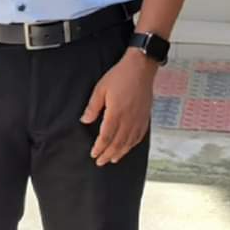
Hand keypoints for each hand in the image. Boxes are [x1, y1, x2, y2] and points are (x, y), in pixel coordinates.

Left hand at [81, 48, 157, 165]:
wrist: (141, 67)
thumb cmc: (121, 76)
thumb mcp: (101, 89)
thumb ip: (93, 106)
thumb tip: (85, 120)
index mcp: (116, 113)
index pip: (106, 136)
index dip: (99, 148)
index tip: (94, 154)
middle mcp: (128, 119)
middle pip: (118, 143)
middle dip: (108, 154)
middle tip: (100, 162)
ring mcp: (138, 119)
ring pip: (129, 142)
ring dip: (120, 152)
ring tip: (113, 159)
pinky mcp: (145, 116)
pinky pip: (139, 135)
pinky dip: (133, 144)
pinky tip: (129, 147)